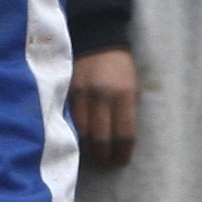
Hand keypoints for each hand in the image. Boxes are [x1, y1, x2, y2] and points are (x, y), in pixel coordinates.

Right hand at [71, 47, 139, 168]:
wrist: (98, 40)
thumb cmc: (120, 69)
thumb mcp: (133, 88)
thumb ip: (127, 112)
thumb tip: (122, 141)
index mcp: (125, 95)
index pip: (124, 134)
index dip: (123, 152)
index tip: (122, 160)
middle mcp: (104, 97)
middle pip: (102, 138)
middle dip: (105, 155)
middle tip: (107, 161)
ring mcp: (83, 95)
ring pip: (84, 133)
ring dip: (89, 147)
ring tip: (94, 152)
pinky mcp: (68, 92)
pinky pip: (72, 120)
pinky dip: (77, 132)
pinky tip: (82, 137)